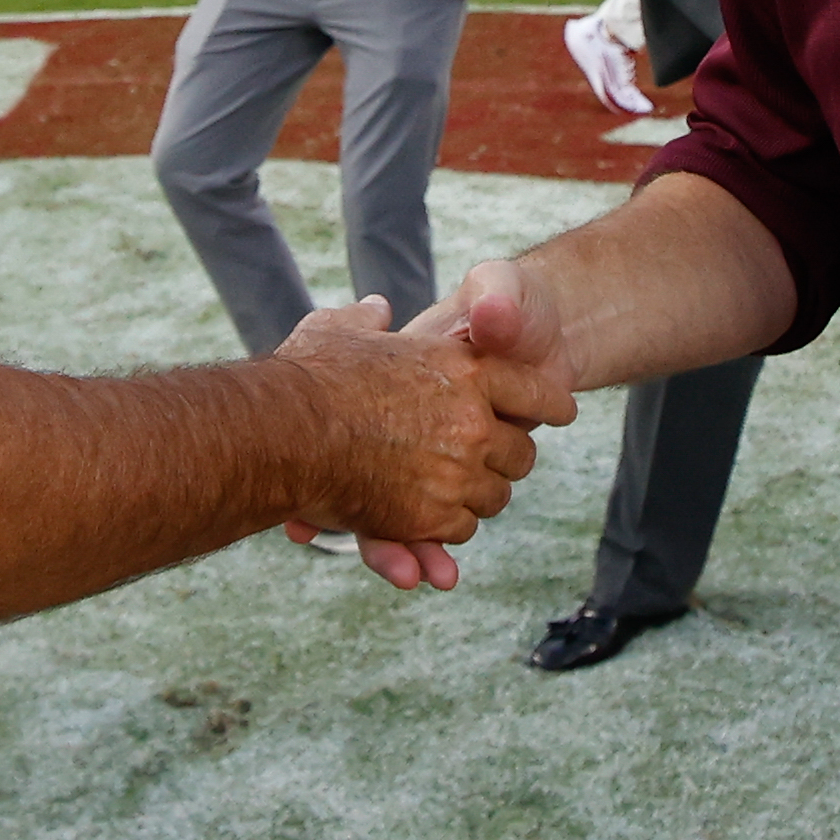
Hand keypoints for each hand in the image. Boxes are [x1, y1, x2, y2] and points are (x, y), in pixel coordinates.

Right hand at [271, 293, 574, 589]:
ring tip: (449, 490)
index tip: (560, 412)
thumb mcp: (342, 328)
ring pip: (495, 496)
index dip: (549, 401)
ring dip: (477, 496)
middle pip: (522, 453)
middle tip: (487, 459)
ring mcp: (456, 471)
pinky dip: (447, 528)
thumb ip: (366, 319)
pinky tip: (425, 516)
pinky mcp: (430, 517)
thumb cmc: (307, 376)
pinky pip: (461, 529)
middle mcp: (472, 420)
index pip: (536, 389)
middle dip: (506, 458)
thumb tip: (377, 310)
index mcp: (464, 368)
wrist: (280, 431)